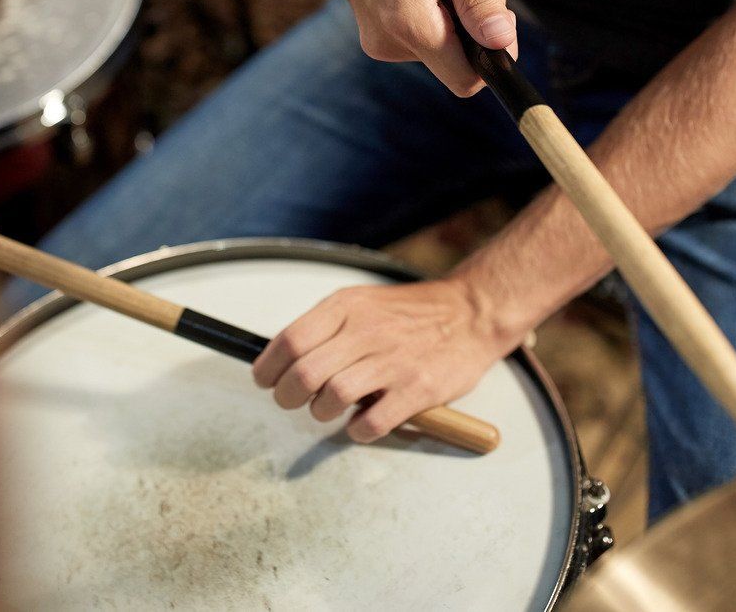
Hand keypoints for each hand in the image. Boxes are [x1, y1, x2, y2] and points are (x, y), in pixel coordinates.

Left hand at [251, 277, 519, 442]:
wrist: (471, 314)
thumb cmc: (410, 315)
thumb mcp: (362, 304)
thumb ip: (325, 327)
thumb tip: (281, 358)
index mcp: (347, 307)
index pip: (290, 340)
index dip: (268, 367)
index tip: (264, 381)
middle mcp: (367, 331)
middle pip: (305, 373)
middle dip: (288, 397)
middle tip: (292, 401)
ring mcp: (393, 361)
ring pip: (333, 398)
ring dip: (321, 412)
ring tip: (328, 410)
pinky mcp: (417, 389)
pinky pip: (372, 423)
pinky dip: (358, 431)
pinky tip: (361, 424)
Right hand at [283, 0, 517, 95]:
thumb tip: (502, 41)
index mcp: (409, 24)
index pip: (467, 79)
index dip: (494, 54)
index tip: (497, 11)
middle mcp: (389, 43)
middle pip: (457, 62)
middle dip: (474, 25)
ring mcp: (379, 41)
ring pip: (442, 48)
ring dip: (455, 13)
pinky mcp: (375, 34)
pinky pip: (423, 37)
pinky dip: (436, 12)